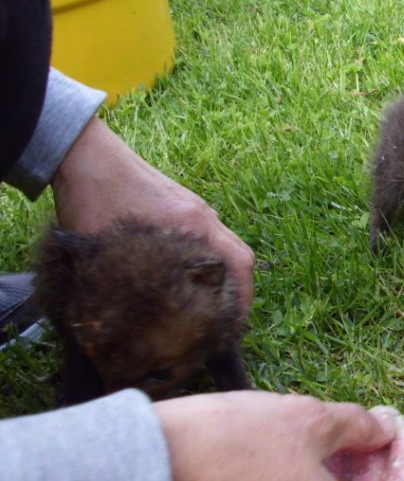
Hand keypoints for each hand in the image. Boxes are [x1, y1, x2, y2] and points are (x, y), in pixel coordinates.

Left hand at [49, 116, 255, 311]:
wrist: (84, 153)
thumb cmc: (93, 199)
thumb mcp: (104, 252)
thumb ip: (120, 287)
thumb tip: (119, 325)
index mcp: (192, 228)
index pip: (237, 267)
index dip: (242, 301)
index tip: (233, 327)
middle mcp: (203, 216)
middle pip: (241, 257)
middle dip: (242, 290)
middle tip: (228, 319)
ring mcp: (195, 206)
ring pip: (227, 244)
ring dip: (226, 272)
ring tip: (210, 301)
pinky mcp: (183, 201)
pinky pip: (210, 234)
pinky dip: (210, 257)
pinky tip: (188, 271)